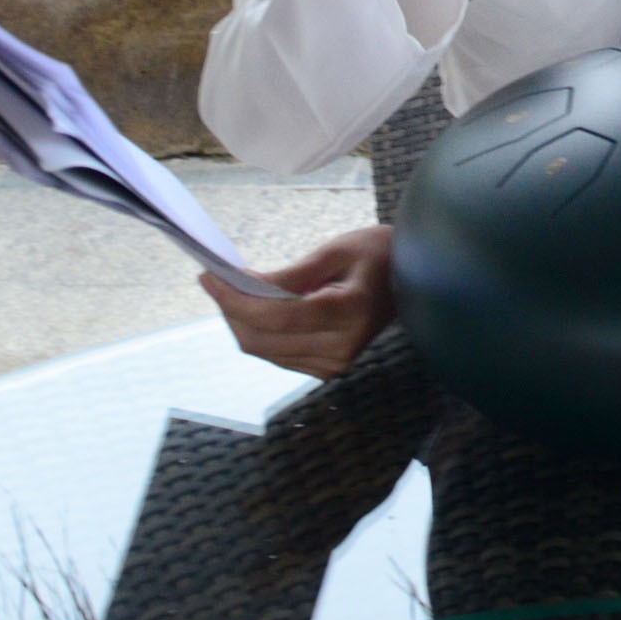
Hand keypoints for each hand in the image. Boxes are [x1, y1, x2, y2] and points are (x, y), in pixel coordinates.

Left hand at [200, 224, 397, 378]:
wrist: (412, 281)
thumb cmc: (377, 255)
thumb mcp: (336, 250)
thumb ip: (290, 273)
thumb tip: (243, 284)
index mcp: (348, 311)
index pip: (275, 315)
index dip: (234, 298)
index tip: (208, 275)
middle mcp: (341, 346)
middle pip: (262, 339)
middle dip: (230, 310)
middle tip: (213, 280)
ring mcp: (335, 363)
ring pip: (263, 351)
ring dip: (239, 322)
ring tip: (229, 291)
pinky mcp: (327, 369)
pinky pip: (276, 355)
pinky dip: (257, 332)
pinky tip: (254, 309)